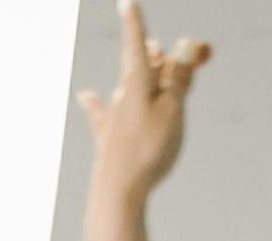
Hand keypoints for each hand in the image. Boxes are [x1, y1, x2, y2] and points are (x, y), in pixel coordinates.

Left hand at [80, 3, 208, 218]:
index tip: (126, 1)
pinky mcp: (107, 137)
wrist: (118, 191)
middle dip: (161, 56)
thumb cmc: (149, 149)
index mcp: (137, 83)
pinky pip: (103, 112)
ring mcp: (113, 115)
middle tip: (182, 54)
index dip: (134, 22)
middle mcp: (122, 94)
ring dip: (146, 74)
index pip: (137, 45)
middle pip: (143, 66)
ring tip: (154, 56)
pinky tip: (86, 96)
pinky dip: (97, 101)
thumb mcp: (173, 110)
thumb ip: (179, 77)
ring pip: (130, 86)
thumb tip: (186, 45)